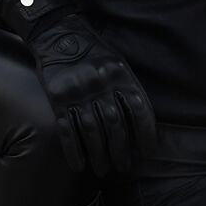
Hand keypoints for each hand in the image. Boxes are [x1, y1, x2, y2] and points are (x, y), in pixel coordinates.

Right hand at [28, 14, 157, 176]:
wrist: (59, 35)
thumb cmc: (93, 53)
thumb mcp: (117, 62)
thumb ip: (127, 87)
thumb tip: (139, 123)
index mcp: (120, 74)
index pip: (138, 108)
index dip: (145, 133)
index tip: (148, 152)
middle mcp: (100, 84)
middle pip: (115, 125)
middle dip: (121, 150)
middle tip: (125, 167)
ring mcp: (78, 92)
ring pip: (92, 131)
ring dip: (99, 155)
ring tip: (103, 170)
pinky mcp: (57, 99)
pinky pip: (66, 130)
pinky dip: (73, 151)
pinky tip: (79, 166)